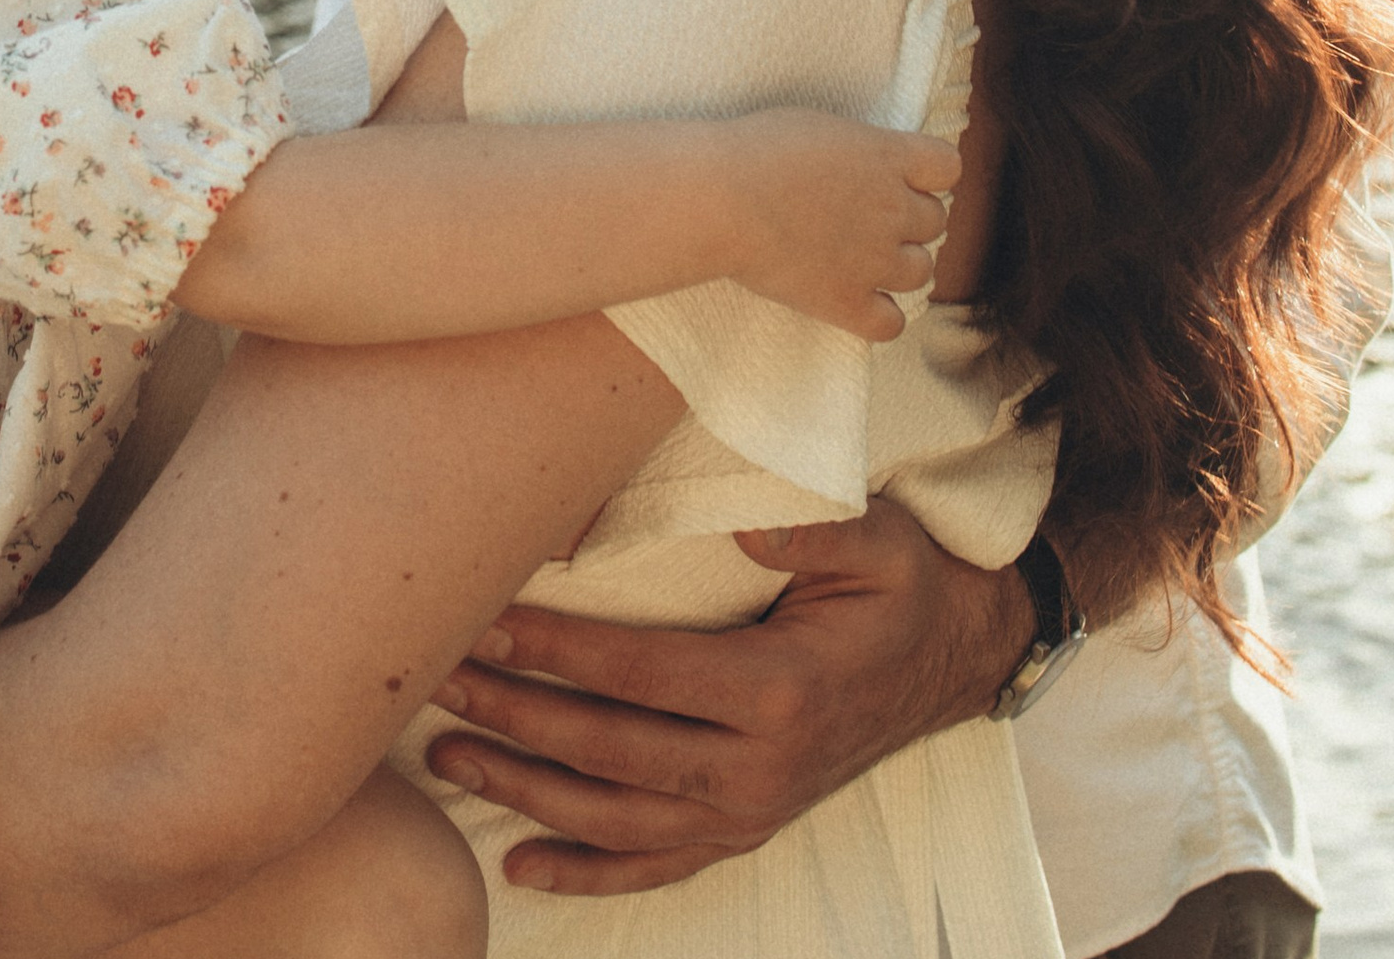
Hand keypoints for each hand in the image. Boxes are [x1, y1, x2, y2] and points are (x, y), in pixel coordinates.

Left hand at [422, 497, 1033, 894]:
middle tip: (435, 681)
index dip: (556, 652)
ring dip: (525, 791)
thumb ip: (811, 525)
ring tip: (447, 753)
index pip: (641, 674)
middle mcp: (760, 768)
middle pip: (610, 752)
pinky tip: (521, 864)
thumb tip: (744, 520)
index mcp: (781, 691)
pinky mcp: (749, 828)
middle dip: (515, 717)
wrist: (958, 654)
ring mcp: (752, 810)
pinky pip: (657, 865)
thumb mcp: (876, 537)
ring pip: (616, 817)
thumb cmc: (902, 582)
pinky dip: (586, 872)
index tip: (485, 622)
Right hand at [716, 111, 959, 339]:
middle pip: (934, 220)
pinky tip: (856, 301)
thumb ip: (857, 150)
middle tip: (863, 216)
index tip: (899, 176)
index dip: (926, 174)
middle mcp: (893, 209)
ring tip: (858, 257)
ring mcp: (875, 260)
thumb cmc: (754, 151)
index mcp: (887, 158)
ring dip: (898, 265)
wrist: (720, 199)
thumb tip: (864, 166)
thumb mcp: (818, 127)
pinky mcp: (847, 301)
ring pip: (921, 271)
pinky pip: (892, 323)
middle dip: (906, 219)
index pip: (947, 166)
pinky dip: (880, 316)